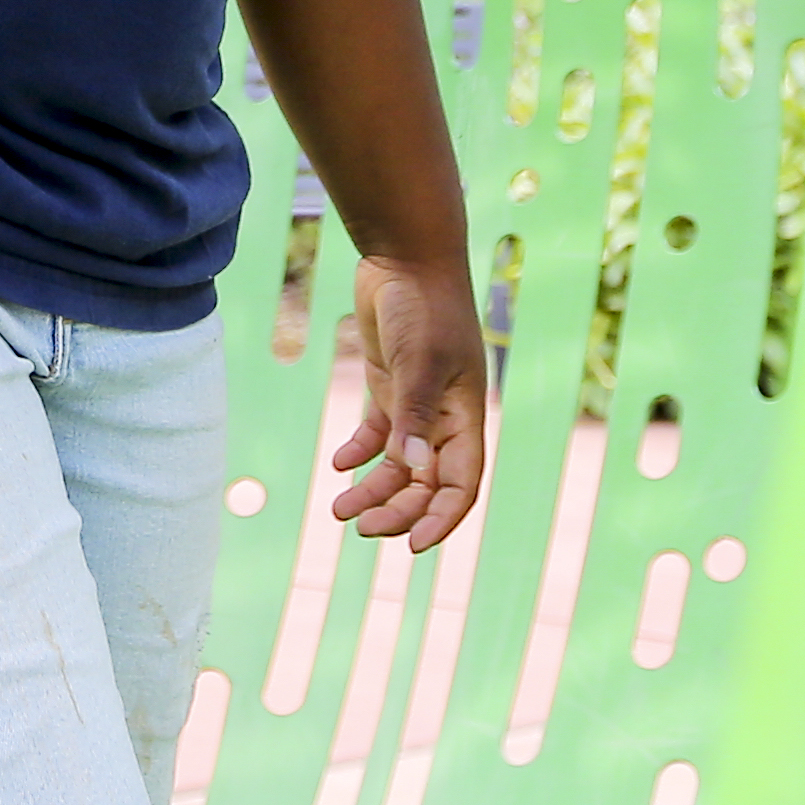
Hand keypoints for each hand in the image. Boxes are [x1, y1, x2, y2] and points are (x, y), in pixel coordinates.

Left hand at [329, 249, 487, 549]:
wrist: (405, 258)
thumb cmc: (422, 307)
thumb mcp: (417, 359)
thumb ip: (412, 414)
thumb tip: (410, 466)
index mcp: (465, 417)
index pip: (461, 484)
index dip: (442, 519)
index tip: (412, 547)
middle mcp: (444, 418)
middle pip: (426, 483)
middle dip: (397, 510)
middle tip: (359, 526)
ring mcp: (416, 403)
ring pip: (399, 464)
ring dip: (373, 489)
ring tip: (339, 510)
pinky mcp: (390, 386)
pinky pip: (377, 433)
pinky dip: (360, 452)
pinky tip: (339, 465)